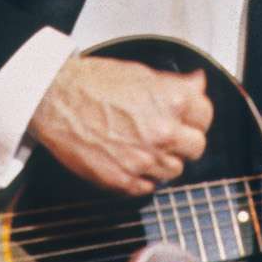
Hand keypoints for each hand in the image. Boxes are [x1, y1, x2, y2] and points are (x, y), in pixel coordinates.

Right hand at [28, 56, 213, 194]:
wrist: (56, 100)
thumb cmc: (93, 83)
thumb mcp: (142, 74)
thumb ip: (176, 84)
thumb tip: (198, 83)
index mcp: (172, 101)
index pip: (205, 116)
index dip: (196, 115)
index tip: (189, 117)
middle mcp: (163, 131)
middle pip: (196, 147)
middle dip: (185, 140)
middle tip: (170, 134)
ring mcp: (144, 158)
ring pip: (175, 170)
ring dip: (165, 160)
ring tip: (146, 146)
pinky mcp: (123, 179)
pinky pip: (148, 187)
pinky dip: (143, 177)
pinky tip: (131, 161)